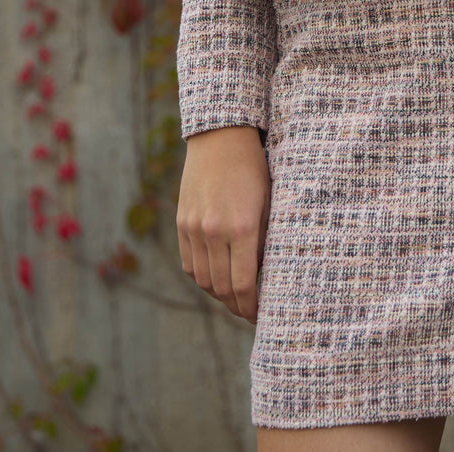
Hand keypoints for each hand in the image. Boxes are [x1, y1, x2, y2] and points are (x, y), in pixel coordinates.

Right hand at [177, 125, 271, 324]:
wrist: (221, 138)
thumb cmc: (255, 168)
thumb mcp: (271, 202)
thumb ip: (266, 240)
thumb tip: (266, 277)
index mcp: (242, 227)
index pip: (242, 285)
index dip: (251, 307)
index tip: (261, 315)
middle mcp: (215, 231)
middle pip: (221, 288)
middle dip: (237, 306)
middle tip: (249, 312)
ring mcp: (194, 228)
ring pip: (203, 280)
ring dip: (219, 295)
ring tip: (235, 297)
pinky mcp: (182, 223)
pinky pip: (190, 264)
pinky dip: (202, 277)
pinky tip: (216, 277)